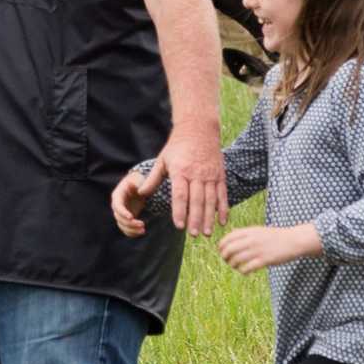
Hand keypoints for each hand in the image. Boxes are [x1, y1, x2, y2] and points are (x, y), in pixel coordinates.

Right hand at [109, 159, 158, 235]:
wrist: (140, 185)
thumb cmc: (139, 180)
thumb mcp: (138, 179)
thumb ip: (138, 183)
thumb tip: (137, 189)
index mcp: (118, 195)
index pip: (117, 206)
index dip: (123, 212)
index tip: (131, 217)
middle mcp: (117, 206)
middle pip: (119, 218)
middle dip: (130, 223)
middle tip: (142, 225)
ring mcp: (121, 213)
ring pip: (122, 225)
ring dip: (131, 230)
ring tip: (143, 230)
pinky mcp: (126, 219)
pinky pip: (126, 229)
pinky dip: (132, 233)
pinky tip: (140, 232)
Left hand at [155, 123, 225, 237]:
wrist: (198, 129)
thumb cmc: (177, 146)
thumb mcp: (162, 160)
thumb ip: (153, 178)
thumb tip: (140, 192)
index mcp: (181, 171)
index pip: (180, 195)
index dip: (180, 211)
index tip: (179, 226)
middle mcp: (196, 174)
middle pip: (196, 200)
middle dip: (195, 219)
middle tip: (194, 234)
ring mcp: (210, 175)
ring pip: (210, 200)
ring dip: (209, 218)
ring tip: (207, 233)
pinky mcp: (220, 175)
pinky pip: (222, 195)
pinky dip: (223, 209)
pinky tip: (222, 221)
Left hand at [217, 223, 320, 274]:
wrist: (293, 240)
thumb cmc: (275, 236)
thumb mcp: (259, 230)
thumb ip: (245, 233)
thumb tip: (231, 234)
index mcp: (249, 231)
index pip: (228, 238)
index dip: (221, 247)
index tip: (222, 252)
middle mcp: (251, 240)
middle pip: (229, 250)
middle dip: (225, 257)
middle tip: (228, 261)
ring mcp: (258, 250)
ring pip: (236, 260)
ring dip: (233, 265)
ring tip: (236, 267)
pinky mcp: (264, 260)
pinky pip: (247, 268)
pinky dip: (243, 271)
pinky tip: (245, 272)